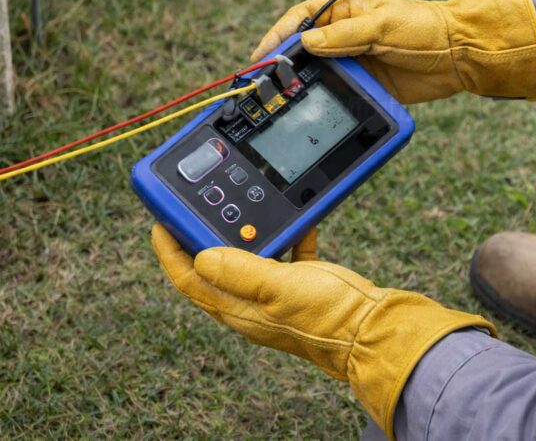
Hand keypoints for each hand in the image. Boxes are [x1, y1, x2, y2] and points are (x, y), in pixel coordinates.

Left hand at [151, 224, 494, 438]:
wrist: (375, 329)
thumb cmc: (329, 318)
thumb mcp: (279, 288)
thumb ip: (240, 270)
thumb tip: (201, 256)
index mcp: (238, 308)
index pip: (189, 279)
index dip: (169, 251)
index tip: (160, 221)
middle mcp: (252, 303)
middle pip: (214, 264)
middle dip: (202, 234)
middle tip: (196, 205)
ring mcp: (277, 293)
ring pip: (248, 256)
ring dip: (244, 231)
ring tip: (241, 204)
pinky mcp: (302, 283)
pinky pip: (286, 252)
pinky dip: (287, 233)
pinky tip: (297, 219)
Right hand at [251, 0, 535, 103]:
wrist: (461, 55)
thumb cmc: (425, 28)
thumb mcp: (382, 26)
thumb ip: (343, 35)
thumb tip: (306, 43)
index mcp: (345, 10)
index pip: (301, 19)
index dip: (279, 35)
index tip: (262, 54)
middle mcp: (345, 35)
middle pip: (304, 50)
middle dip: (284, 65)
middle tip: (265, 83)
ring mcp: (355, 61)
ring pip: (319, 74)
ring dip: (303, 86)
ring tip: (283, 100)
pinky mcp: (367, 85)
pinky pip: (339, 93)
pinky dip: (325, 101)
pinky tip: (313, 110)